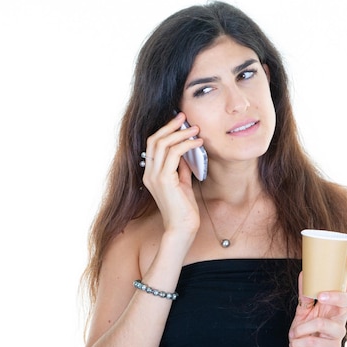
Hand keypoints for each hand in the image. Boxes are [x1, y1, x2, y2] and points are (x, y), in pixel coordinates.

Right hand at [142, 112, 204, 238]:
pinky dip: (186, 144)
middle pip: (154, 140)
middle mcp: (148, 174)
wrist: (182, 228)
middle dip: (170, 126)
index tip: (179, 122)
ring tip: (195, 130)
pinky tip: (197, 142)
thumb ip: (181, 168)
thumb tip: (186, 153)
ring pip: (163, 144)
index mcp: (150, 174)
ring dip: (180, 134)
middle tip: (184, 117)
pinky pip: (174, 154)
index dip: (165, 130)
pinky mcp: (164, 180)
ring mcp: (154, 177)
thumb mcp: (182, 183)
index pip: (152, 145)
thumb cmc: (184, 209)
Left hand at [288, 257, 346, 346]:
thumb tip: (304, 272)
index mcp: (333, 308)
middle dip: (338, 296)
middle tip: (321, 296)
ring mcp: (337, 335)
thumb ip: (304, 295)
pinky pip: (315, 341)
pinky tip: (293, 344)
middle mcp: (339, 319)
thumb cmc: (307, 334)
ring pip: (325, 324)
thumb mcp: (303, 313)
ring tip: (293, 333)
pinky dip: (299, 341)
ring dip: (304, 327)